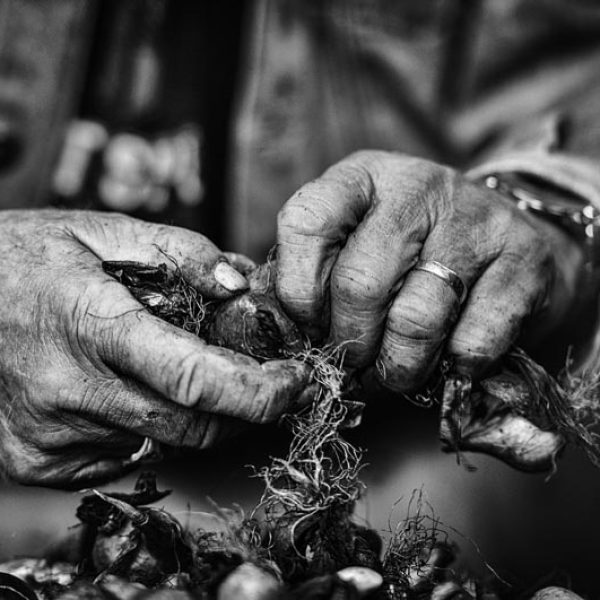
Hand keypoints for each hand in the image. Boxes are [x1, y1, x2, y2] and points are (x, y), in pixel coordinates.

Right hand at [0, 210, 310, 487]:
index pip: (194, 381)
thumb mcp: (101, 230)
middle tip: (265, 380)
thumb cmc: (22, 258)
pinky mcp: (38, 460)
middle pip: (192, 426)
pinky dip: (149, 428)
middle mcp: (68, 391)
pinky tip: (133, 391)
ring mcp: (49, 436)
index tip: (296, 381)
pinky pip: (123, 456)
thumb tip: (238, 282)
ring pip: (161, 443)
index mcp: (90, 325)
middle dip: (244, 410)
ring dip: (196, 415)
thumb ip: (179, 251)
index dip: (259, 391)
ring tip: (190, 372)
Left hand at [276, 151, 583, 391]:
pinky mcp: (523, 262)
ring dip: (398, 367)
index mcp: (362, 177)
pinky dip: (451, 369)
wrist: (510, 240)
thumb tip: (281, 327)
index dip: (298, 289)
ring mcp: (475, 221)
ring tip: (396, 370)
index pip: (306, 222)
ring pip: (415, 320)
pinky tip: (448, 359)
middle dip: (350, 343)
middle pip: (360, 283)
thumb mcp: (358, 237)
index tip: (311, 322)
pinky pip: (471, 343)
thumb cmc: (415, 250)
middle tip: (354, 361)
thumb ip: (318, 271)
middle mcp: (418, 188)